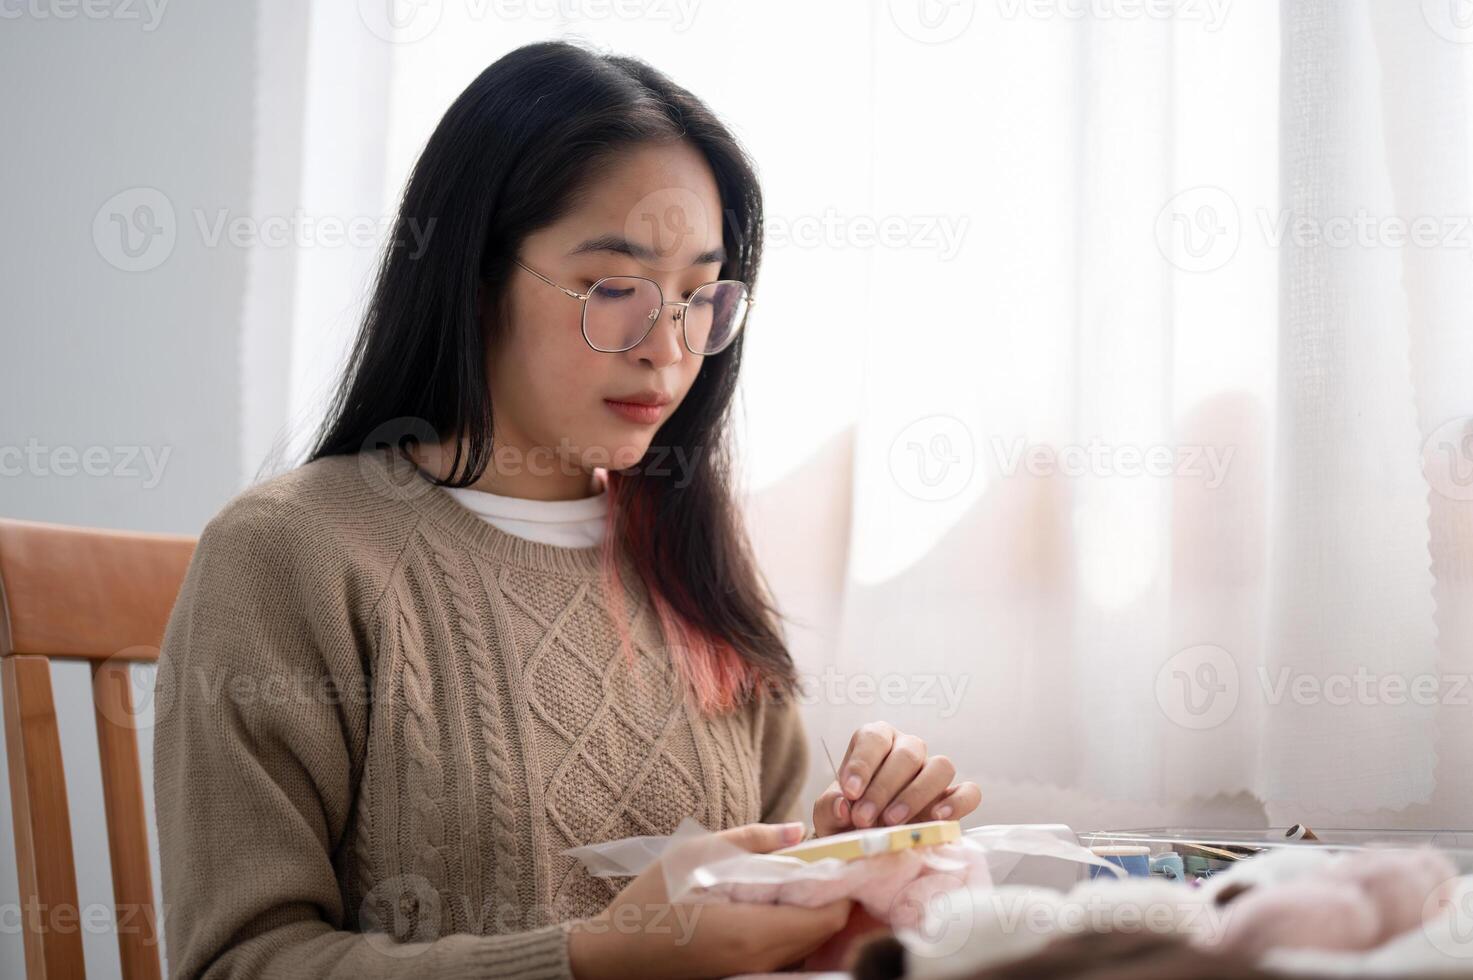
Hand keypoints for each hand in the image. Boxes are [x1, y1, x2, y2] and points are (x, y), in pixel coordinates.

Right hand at [566, 822, 853, 979]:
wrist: (614, 956)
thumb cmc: (650, 901)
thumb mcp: (697, 853)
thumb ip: (753, 840)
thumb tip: (798, 830)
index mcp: (754, 932)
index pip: (827, 918)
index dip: (839, 889)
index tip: (834, 863)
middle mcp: (760, 961)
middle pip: (820, 934)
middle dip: (827, 901)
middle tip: (816, 868)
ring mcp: (752, 974)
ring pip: (804, 948)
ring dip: (808, 918)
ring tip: (794, 884)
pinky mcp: (742, 978)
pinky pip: (783, 956)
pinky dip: (789, 933)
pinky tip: (770, 908)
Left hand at [812, 721, 981, 836]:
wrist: (868, 845)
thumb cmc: (846, 821)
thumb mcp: (829, 815)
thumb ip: (829, 807)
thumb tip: (843, 805)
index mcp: (876, 742)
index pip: (874, 737)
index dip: (862, 763)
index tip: (850, 792)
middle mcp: (908, 749)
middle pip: (907, 753)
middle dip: (884, 788)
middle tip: (864, 819)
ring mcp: (933, 772)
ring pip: (941, 766)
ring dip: (916, 795)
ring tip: (892, 822)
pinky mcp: (955, 798)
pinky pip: (969, 791)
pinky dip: (956, 804)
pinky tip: (936, 819)